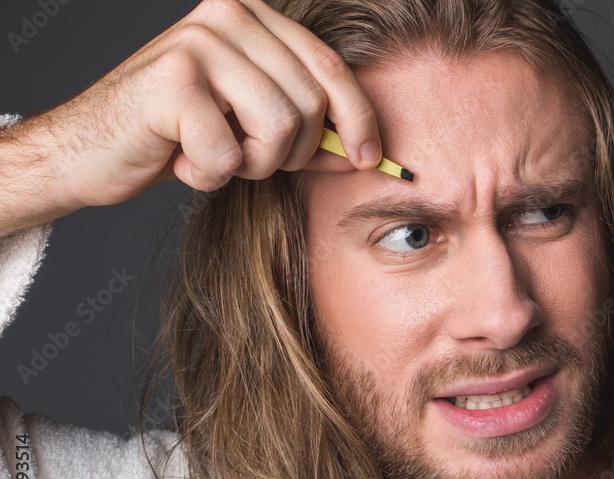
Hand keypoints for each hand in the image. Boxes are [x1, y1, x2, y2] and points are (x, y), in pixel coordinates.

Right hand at [30, 0, 381, 209]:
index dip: (359, 118)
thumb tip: (367, 154)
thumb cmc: (177, 138)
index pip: (329, 66)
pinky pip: (228, 155)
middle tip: (246, 159)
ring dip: (249, 164)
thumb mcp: (254, 128)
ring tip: (213, 158)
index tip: (371, 159)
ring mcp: (197, 42)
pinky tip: (181, 162)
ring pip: (278, 127)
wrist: (91, 150)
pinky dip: (209, 177)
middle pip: (308, 103)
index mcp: (252, 16)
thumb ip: (308, 131)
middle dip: (289, 153)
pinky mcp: (171, 81)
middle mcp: (226, 15)